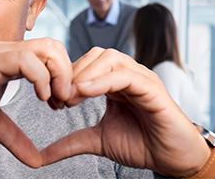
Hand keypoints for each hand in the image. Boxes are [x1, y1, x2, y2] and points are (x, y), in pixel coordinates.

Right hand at [0, 38, 72, 167]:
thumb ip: (16, 137)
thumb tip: (36, 160)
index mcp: (10, 61)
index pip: (50, 54)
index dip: (63, 77)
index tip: (62, 104)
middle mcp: (7, 51)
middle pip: (53, 46)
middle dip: (67, 73)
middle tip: (64, 101)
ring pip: (45, 48)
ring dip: (58, 74)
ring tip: (55, 100)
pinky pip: (25, 60)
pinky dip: (41, 77)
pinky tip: (41, 97)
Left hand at [41, 47, 212, 176]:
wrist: (173, 160)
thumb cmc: (142, 144)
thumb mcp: (97, 141)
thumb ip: (71, 142)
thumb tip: (42, 155)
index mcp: (114, 82)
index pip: (86, 63)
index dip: (66, 77)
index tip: (52, 99)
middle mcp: (128, 75)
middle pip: (95, 54)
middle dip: (72, 73)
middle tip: (59, 98)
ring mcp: (142, 79)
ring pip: (110, 58)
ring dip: (85, 74)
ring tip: (71, 96)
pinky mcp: (153, 89)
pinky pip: (126, 75)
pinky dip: (103, 80)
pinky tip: (85, 92)